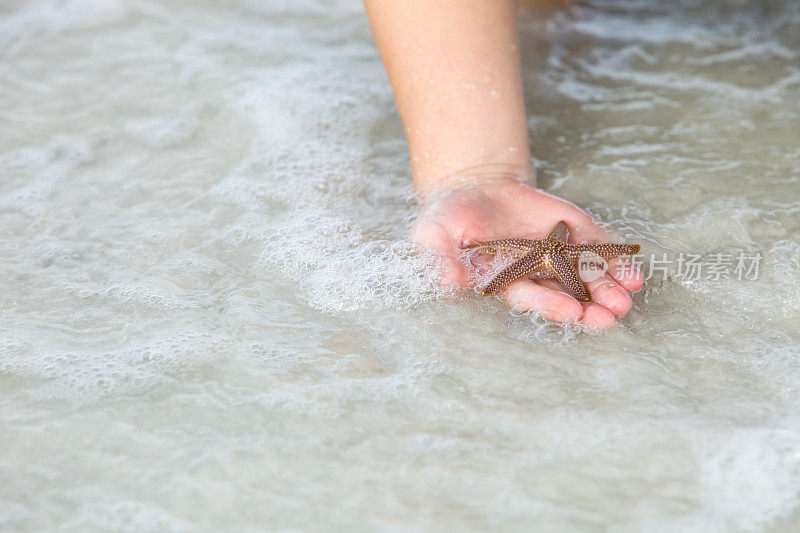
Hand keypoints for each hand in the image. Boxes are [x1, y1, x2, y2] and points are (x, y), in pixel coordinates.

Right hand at [412, 177, 643, 328]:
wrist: (474, 186)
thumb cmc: (449, 217)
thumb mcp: (433, 235)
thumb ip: (441, 259)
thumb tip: (448, 285)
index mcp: (505, 281)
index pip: (532, 298)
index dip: (552, 305)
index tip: (572, 311)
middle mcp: (536, 274)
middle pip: (568, 295)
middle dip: (591, 307)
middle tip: (612, 316)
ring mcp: (559, 254)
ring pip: (590, 277)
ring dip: (610, 289)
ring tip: (628, 297)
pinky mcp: (574, 231)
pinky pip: (599, 248)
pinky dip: (618, 262)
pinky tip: (634, 273)